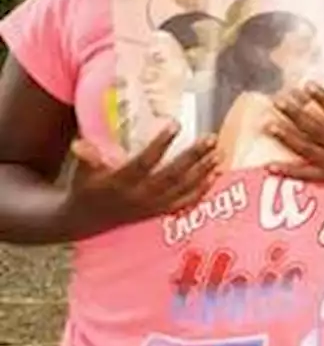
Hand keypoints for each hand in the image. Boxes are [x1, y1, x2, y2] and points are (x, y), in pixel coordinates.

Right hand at [68, 124, 219, 232]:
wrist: (86, 222)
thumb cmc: (85, 189)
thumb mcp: (81, 174)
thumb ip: (87, 158)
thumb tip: (80, 142)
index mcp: (120, 183)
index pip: (144, 163)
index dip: (160, 144)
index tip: (176, 124)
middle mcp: (140, 197)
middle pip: (172, 176)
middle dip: (193, 157)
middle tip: (211, 138)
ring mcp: (152, 206)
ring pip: (183, 189)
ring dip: (204, 172)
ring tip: (220, 153)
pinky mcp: (159, 213)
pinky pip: (185, 203)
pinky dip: (202, 191)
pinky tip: (216, 175)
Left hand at [267, 70, 323, 198]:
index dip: (323, 98)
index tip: (306, 85)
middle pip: (317, 128)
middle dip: (296, 115)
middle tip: (278, 101)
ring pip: (307, 149)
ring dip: (287, 138)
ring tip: (269, 125)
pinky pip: (306, 174)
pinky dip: (288, 171)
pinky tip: (270, 166)